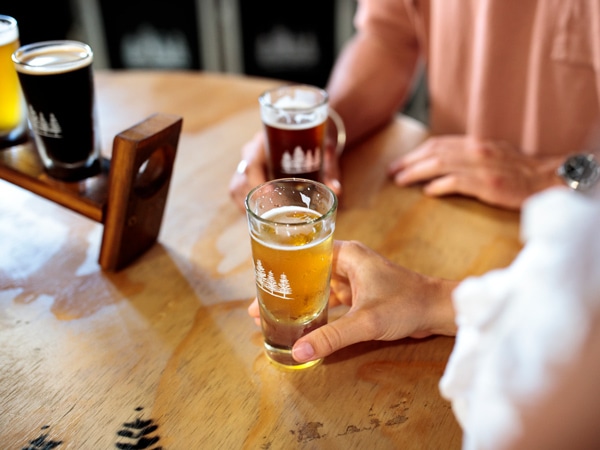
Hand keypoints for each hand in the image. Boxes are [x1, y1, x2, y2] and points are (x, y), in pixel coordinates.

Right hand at [229, 131, 342, 212]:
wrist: (308, 127)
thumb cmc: (314, 139)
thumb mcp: (324, 153)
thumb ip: (329, 170)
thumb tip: (336, 190)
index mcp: (265, 142)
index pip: (252, 164)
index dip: (255, 183)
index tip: (268, 196)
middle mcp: (253, 152)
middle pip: (240, 179)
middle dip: (250, 201)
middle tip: (267, 219)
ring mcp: (249, 163)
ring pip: (237, 187)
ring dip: (246, 206)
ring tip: (262, 224)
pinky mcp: (250, 174)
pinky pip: (240, 191)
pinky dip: (248, 206)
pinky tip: (261, 219)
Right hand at [248, 240, 457, 362]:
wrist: (438, 311)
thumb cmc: (406, 304)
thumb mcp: (365, 321)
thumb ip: (331, 336)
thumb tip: (298, 351)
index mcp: (347, 255)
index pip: (305, 252)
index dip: (282, 266)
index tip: (261, 280)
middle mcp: (348, 262)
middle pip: (308, 271)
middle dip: (286, 287)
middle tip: (259, 303)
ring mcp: (354, 278)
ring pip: (318, 286)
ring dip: (300, 299)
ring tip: (274, 313)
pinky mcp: (361, 293)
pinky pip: (331, 299)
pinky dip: (317, 308)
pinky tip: (303, 322)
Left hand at [388, 136, 564, 209]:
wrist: (546, 180)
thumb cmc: (518, 171)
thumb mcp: (491, 155)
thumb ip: (467, 156)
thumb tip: (440, 164)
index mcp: (475, 143)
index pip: (437, 144)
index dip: (415, 153)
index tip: (399, 162)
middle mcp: (476, 151)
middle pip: (434, 152)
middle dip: (409, 161)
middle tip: (392, 171)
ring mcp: (482, 167)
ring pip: (440, 165)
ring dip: (416, 172)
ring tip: (401, 180)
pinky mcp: (489, 184)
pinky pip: (458, 182)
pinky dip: (440, 185)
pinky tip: (428, 192)